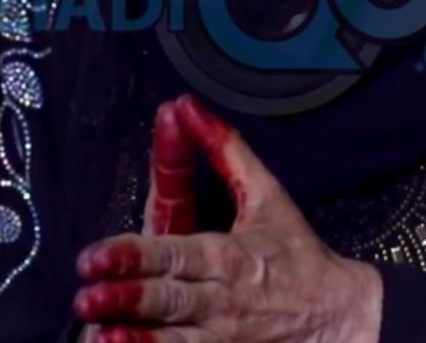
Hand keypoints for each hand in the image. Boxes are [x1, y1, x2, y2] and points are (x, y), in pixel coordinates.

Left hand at [72, 94, 383, 341]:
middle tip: (84, 296)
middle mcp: (221, 301)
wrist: (340, 320)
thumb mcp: (267, 196)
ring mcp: (222, 340)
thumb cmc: (297, 255)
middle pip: (167, 300)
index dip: (134, 256)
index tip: (94, 257)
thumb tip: (184, 105)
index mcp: (228, 257)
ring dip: (135, 341)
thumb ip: (224, 150)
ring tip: (97, 334)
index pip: (174, 255)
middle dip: (127, 298)